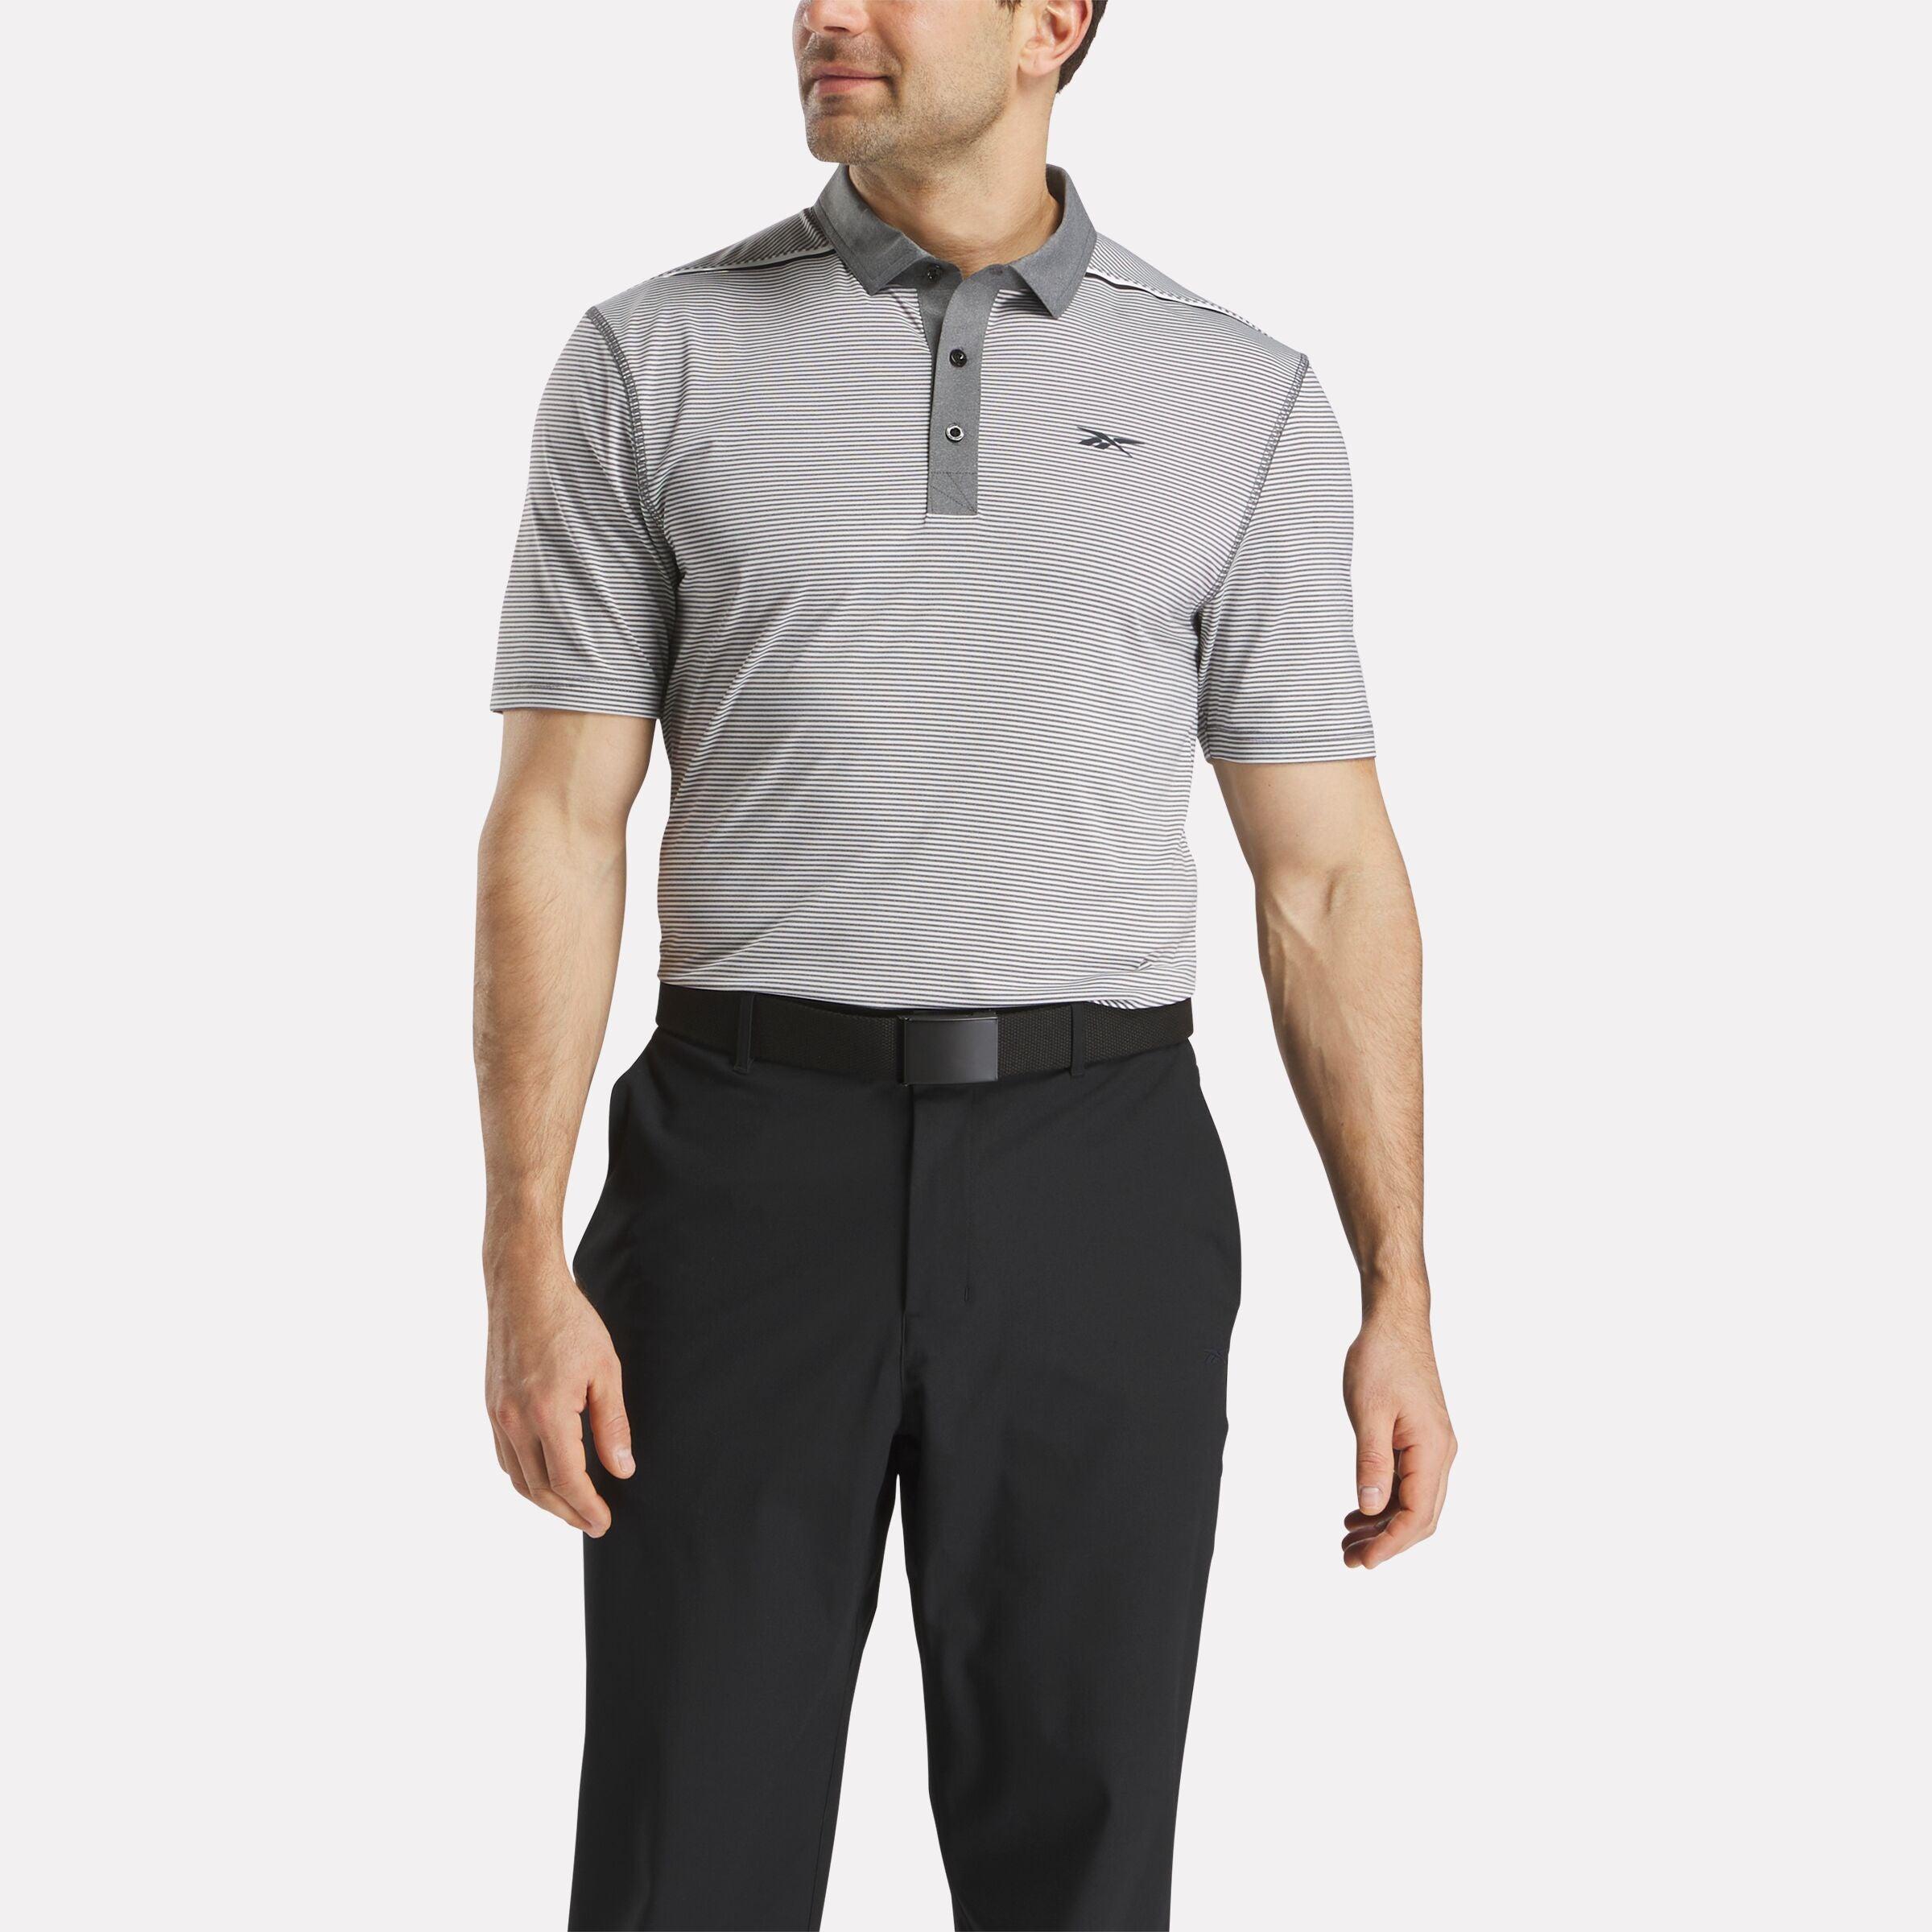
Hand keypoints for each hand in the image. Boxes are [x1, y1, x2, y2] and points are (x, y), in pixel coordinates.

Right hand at [485, 1260, 633, 1535]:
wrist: (523, 1287)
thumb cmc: (569, 1321)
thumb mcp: (605, 1369)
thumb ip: (613, 1423)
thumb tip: (622, 1469)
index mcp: (547, 1414)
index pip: (567, 1481)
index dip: (587, 1508)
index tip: (604, 1522)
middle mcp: (515, 1421)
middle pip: (539, 1488)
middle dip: (567, 1513)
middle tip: (592, 1524)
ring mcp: (498, 1415)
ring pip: (517, 1477)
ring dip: (544, 1500)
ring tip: (571, 1508)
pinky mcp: (491, 1406)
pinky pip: (504, 1456)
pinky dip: (524, 1476)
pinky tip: (543, 1477)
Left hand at [1341, 1313, 1455, 1569]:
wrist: (1395, 1322)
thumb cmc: (1382, 1360)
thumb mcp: (1369, 1413)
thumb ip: (1371, 1463)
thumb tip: (1371, 1509)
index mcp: (1432, 1450)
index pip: (1417, 1515)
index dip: (1390, 1544)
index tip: (1362, 1561)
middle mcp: (1440, 1454)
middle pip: (1420, 1516)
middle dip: (1386, 1542)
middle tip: (1349, 1558)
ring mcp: (1432, 1446)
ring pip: (1414, 1502)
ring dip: (1383, 1525)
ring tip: (1347, 1540)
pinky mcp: (1421, 1439)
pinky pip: (1408, 1482)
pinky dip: (1385, 1501)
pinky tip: (1358, 1511)